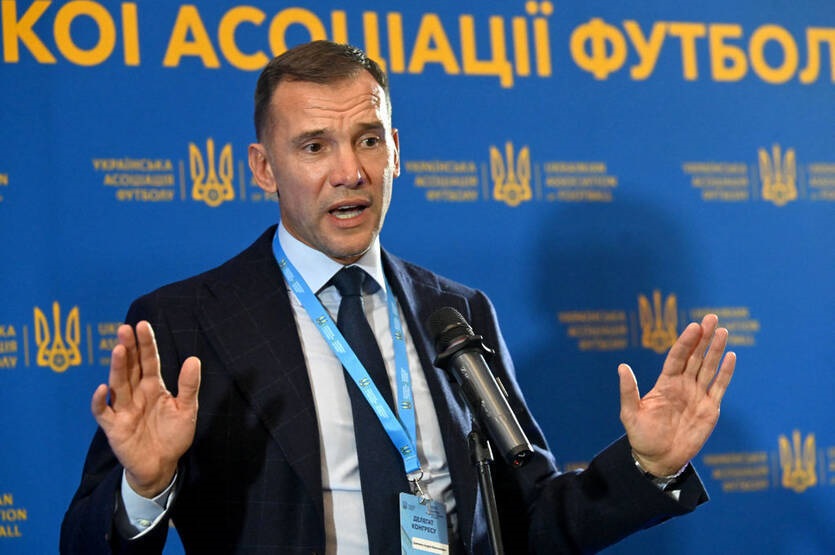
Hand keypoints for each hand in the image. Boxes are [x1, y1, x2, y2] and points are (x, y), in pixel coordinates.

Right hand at [91, 321, 200, 496]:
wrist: (162, 465)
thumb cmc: (173, 435)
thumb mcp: (186, 409)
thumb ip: (189, 386)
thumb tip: (193, 359)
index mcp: (153, 387)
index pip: (148, 361)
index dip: (146, 344)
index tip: (142, 325)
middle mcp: (136, 394)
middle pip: (130, 367)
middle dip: (128, 348)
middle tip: (125, 328)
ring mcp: (123, 409)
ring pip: (117, 384)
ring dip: (116, 367)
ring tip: (118, 349)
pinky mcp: (114, 426)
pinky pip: (103, 412)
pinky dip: (100, 401)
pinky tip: (103, 389)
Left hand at [618, 314, 735, 476]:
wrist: (658, 458)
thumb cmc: (641, 436)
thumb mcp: (630, 413)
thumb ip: (629, 391)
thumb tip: (622, 366)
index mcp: (665, 383)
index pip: (677, 357)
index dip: (685, 342)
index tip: (693, 326)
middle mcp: (683, 385)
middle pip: (696, 357)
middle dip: (704, 338)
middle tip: (711, 318)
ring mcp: (697, 396)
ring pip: (709, 368)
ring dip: (716, 350)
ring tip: (723, 331)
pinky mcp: (710, 409)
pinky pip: (719, 387)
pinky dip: (726, 372)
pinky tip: (731, 356)